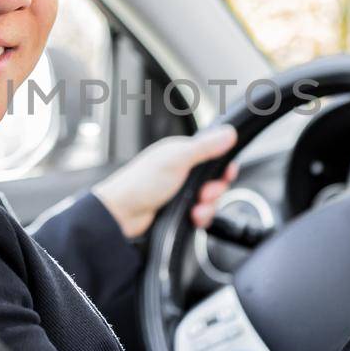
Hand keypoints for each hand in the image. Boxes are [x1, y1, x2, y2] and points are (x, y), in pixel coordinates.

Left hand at [91, 125, 239, 239]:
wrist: (121, 215)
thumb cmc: (140, 183)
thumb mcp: (177, 160)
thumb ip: (205, 147)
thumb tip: (228, 132)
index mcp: (181, 153)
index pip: (214, 156)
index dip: (223, 167)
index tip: (226, 174)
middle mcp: (182, 171)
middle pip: (215, 180)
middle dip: (214, 190)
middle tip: (204, 194)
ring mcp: (180, 191)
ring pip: (210, 199)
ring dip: (207, 207)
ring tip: (195, 209)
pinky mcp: (179, 209)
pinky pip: (201, 214)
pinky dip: (200, 217)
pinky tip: (192, 217)